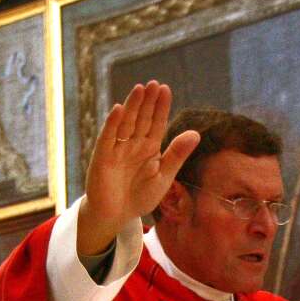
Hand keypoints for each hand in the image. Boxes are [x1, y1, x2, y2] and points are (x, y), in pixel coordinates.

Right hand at [80, 81, 198, 261]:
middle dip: (147, 102)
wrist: (116, 216)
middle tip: (154, 83)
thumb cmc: (139, 197)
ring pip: (126, 123)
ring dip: (132, 106)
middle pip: (141, 119)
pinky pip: (108, 138)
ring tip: (140, 89)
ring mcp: (117, 149)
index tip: (165, 89)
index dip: (160, 107)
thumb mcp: (164, 177)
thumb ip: (177, 155)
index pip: (156, 123)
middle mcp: (133, 144)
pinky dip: (112, 124)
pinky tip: (119, 109)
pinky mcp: (103, 157)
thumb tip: (196, 133)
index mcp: (149, 148)